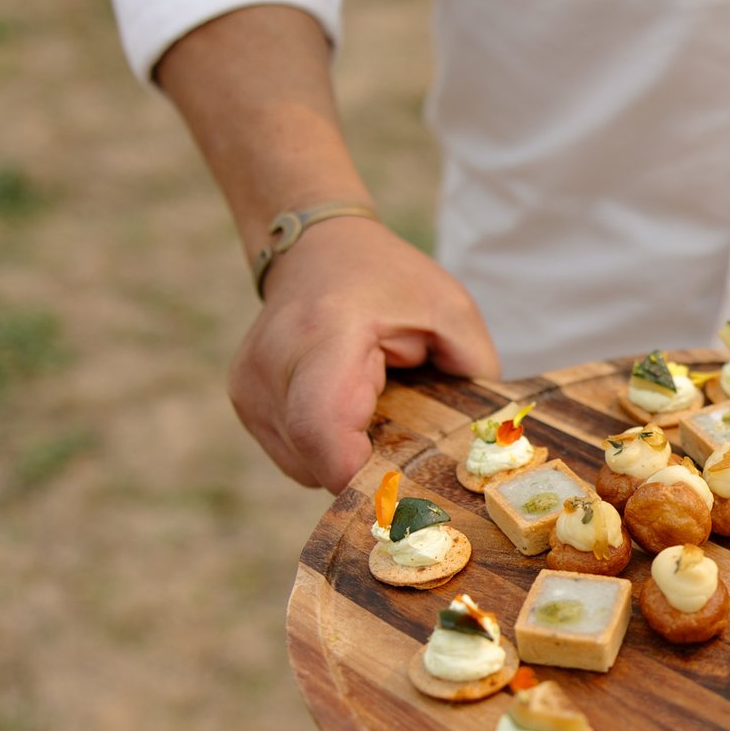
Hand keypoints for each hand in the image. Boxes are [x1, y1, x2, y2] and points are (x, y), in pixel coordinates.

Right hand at [228, 217, 500, 492]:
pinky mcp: (244, 402)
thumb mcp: (452, 310)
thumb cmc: (390, 281)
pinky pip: (292, 455)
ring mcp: (249, 385)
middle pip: (315, 459)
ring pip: (303, 465)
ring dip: (345, 459)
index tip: (406, 481)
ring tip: (376, 416)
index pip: (322, 429)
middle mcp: (273, 362)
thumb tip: (485, 442)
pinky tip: (349, 414)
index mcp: (326, 333)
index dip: (360, 474)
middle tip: (408, 455)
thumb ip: (475, 371)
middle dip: (367, 472)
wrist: (316, 249)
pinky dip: (325, 451)